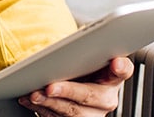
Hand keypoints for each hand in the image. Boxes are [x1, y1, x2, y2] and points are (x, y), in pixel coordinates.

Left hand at [17, 56, 132, 116]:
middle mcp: (107, 99)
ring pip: (72, 112)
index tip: (115, 62)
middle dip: (68, 91)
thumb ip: (84, 49)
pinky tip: (29, 100)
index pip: (124, 69)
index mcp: (113, 77)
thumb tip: (70, 44)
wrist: (74, 84)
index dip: (120, 67)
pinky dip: (41, 109)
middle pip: (90, 96)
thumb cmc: (80, 67)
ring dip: (50, 103)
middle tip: (50, 87)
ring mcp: (93, 114)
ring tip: (34, 94)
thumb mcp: (84, 56)